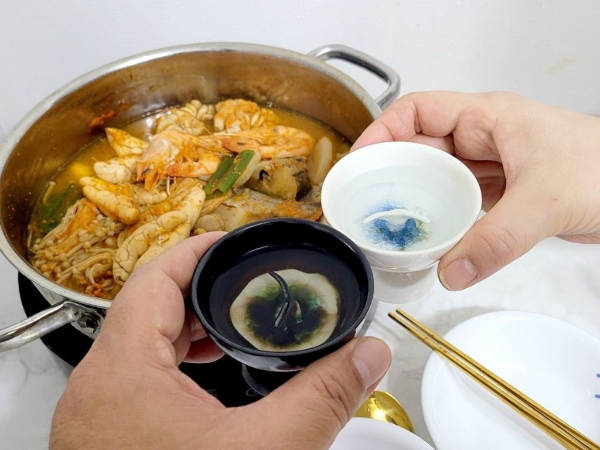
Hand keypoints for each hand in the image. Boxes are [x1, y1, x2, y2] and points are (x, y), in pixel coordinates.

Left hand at [50, 233, 390, 449]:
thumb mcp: (270, 449)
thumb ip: (325, 396)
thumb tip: (367, 355)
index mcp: (122, 372)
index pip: (152, 277)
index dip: (195, 249)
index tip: (228, 241)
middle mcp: (96, 388)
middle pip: (143, 306)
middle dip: (197, 288)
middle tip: (237, 281)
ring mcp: (94, 415)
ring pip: (135, 342)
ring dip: (182, 326)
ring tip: (225, 324)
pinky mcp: (103, 437)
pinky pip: (132, 376)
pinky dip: (168, 361)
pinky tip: (202, 373)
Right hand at [353, 91, 599, 289]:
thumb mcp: (545, 200)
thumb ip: (496, 240)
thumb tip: (451, 273)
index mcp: (488, 118)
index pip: (419, 112)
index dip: (383, 131)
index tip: (360, 162)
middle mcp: (486, 139)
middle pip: (423, 148)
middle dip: (394, 173)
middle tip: (366, 204)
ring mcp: (495, 168)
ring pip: (442, 179)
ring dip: (419, 200)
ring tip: (390, 225)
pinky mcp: (505, 195)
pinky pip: (463, 204)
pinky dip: (446, 220)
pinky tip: (431, 239)